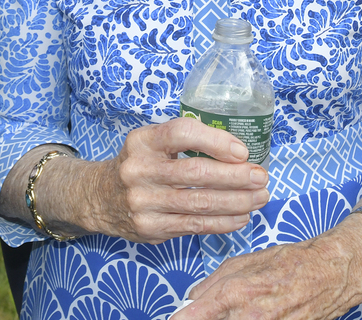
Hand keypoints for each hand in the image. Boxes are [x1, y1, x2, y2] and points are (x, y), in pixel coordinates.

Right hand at [85, 117, 269, 242]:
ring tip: (259, 197)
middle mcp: (139, 170)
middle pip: (197, 172)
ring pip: (200, 202)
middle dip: (236, 176)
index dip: (216, 141)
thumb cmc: (139, 165)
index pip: (182, 133)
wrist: (100, 197)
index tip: (243, 151)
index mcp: (142, 141)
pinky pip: (194, 225)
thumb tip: (237, 152)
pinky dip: (223, 222)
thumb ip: (185, 142)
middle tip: (261, 176)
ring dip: (237, 201)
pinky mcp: (150, 228)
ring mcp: (144, 202)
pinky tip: (241, 216)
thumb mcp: (150, 142)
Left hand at [173, 223, 361, 319]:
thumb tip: (191, 297)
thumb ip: (216, 280)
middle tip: (198, 316)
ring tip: (228, 313)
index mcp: (238, 291)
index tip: (172, 319)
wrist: (335, 271)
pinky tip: (245, 317)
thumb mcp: (248, 260)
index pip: (196, 315)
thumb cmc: (292, 261)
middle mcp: (251, 316)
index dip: (182, 319)